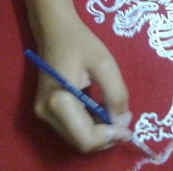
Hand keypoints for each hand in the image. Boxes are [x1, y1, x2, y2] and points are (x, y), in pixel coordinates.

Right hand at [32, 18, 131, 152]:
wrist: (55, 29)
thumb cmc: (80, 42)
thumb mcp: (105, 64)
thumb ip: (116, 94)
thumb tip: (121, 121)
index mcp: (58, 101)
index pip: (86, 138)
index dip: (111, 136)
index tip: (128, 125)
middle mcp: (46, 113)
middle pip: (81, 142)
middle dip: (107, 136)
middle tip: (125, 119)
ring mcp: (43, 113)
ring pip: (77, 137)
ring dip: (100, 132)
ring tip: (115, 113)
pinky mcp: (46, 110)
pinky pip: (72, 127)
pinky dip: (90, 125)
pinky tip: (101, 109)